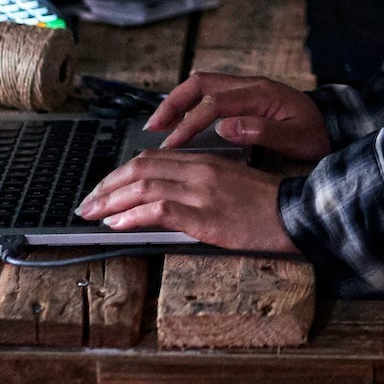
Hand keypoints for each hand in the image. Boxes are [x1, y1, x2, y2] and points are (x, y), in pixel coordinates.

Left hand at [75, 150, 295, 252]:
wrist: (296, 213)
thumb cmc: (266, 203)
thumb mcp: (229, 184)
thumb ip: (199, 183)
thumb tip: (165, 197)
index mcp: (205, 160)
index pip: (150, 159)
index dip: (120, 173)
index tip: (103, 188)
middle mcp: (199, 171)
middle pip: (140, 169)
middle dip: (106, 186)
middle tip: (86, 202)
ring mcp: (201, 192)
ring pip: (143, 187)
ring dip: (111, 201)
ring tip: (92, 214)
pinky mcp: (205, 216)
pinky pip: (159, 210)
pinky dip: (132, 216)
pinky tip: (117, 225)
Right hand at [146, 71, 330, 161]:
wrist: (336, 124)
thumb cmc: (317, 133)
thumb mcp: (296, 138)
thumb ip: (261, 132)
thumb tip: (226, 127)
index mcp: (260, 94)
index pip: (213, 104)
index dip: (189, 123)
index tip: (172, 144)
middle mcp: (250, 85)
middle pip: (199, 84)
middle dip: (173, 104)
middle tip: (154, 128)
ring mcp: (246, 88)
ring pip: (201, 86)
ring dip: (177, 102)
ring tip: (158, 125)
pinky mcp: (244, 96)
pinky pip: (209, 93)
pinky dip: (189, 105)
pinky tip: (180, 121)